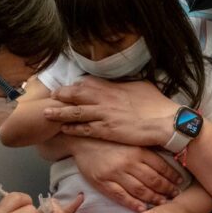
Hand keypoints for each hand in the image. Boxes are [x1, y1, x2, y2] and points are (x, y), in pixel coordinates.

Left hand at [43, 77, 178, 146]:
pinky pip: (85, 129)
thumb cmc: (156, 104)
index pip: (88, 82)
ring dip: (60, 112)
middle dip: (62, 95)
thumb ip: (126, 85)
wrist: (164, 121)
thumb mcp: (141, 87)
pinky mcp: (107, 130)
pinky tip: (63, 128)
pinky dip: (73, 128)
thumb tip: (122, 83)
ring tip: (47, 113)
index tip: (67, 87)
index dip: (75, 85)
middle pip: (77, 94)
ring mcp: (105, 114)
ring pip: (76, 112)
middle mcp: (106, 98)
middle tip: (51, 97)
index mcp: (113, 87)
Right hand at [69, 138, 182, 211]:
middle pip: (153, 180)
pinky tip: (142, 208)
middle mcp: (128, 162)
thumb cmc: (109, 139)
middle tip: (175, 195)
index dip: (172, 177)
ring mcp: (115, 173)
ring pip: (140, 190)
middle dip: (166, 190)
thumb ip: (146, 149)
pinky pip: (121, 196)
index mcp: (137, 150)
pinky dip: (133, 204)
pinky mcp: (103, 182)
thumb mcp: (130, 139)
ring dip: (153, 198)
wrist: (83, 140)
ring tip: (162, 203)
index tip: (180, 182)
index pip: (161, 166)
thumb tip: (167, 159)